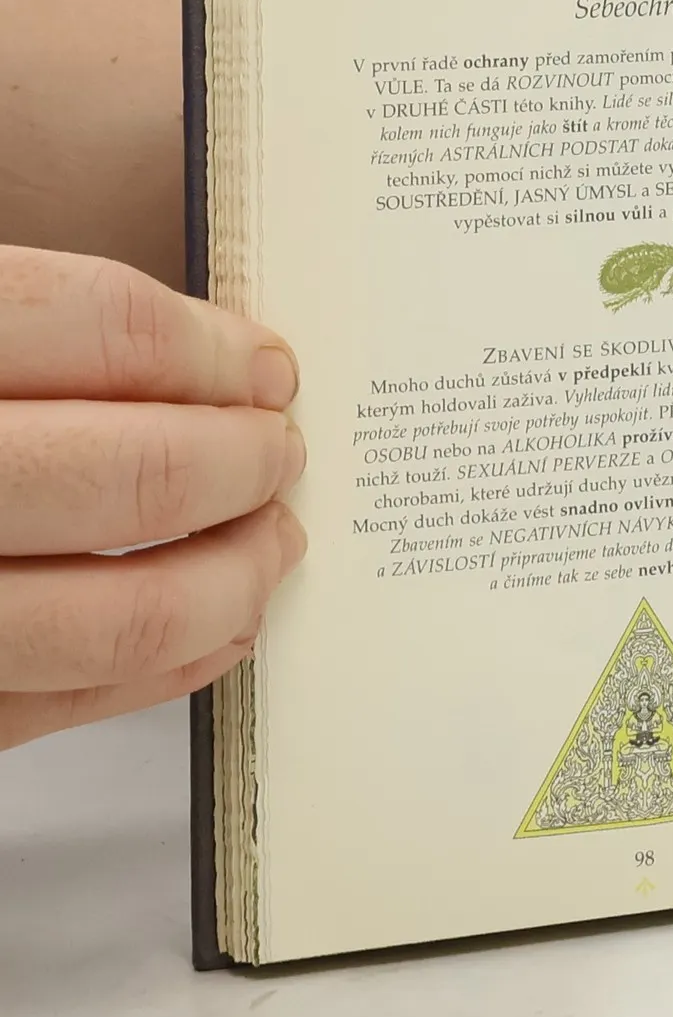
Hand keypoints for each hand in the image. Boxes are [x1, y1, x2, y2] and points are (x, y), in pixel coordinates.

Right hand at [0, 247, 306, 748]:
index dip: (210, 348)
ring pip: (117, 615)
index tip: (267, 365)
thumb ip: (45, 312)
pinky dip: (169, 664)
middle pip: (129, 473)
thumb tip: (208, 336)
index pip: (100, 327)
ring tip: (273, 538)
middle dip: (242, 463)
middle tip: (284, 452)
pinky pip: (64, 704)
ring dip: (232, 577)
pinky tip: (220, 624)